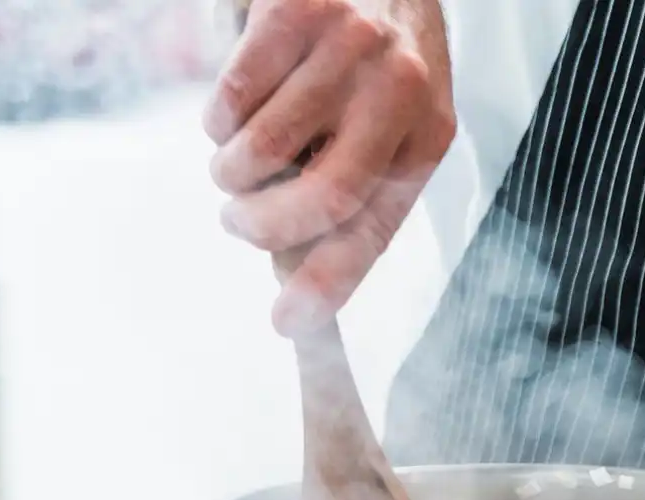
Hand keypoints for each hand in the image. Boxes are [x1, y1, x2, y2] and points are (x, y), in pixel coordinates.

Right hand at [205, 0, 454, 335]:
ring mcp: (350, 47)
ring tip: (237, 160)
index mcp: (426, 136)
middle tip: (237, 222)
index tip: (286, 323)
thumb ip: (351, 198)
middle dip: (262, 228)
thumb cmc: (373, 65)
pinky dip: (217, 122)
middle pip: (323, 198)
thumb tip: (296, 290)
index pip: (375, 229)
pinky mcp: (296, 10)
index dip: (328, 284)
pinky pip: (229, 100)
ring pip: (261, 151)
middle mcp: (400, 91)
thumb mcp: (390, 129)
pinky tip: (237, 109)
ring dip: (231, 174)